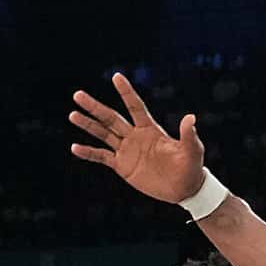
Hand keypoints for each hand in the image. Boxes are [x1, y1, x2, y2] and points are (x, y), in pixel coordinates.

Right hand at [67, 74, 207, 204]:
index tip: (116, 76)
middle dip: (95, 107)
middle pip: (111, 118)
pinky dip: (89, 153)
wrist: (184, 189)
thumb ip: (188, 135)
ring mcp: (127, 150)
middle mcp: (135, 136)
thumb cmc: (191, 167)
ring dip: (88, 125)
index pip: (135, 106)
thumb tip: (191, 117)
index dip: (126, 92)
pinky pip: (102, 157)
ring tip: (72, 114)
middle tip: (78, 94)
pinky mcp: (122, 166)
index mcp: (150, 129)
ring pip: (103, 134)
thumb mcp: (192, 151)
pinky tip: (74, 147)